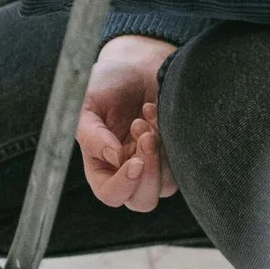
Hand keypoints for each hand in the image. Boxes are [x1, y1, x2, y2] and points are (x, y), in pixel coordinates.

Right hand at [78, 34, 176, 210]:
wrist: (133, 67)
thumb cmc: (105, 85)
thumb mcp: (87, 104)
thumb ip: (92, 134)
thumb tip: (114, 158)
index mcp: (100, 167)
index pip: (110, 194)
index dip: (123, 185)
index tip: (134, 161)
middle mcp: (126, 172)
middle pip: (142, 200)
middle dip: (148, 170)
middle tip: (144, 132)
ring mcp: (153, 166)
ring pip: (166, 186)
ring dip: (159, 152)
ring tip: (145, 116)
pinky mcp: (173, 156)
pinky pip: (182, 163)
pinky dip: (171, 139)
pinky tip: (155, 112)